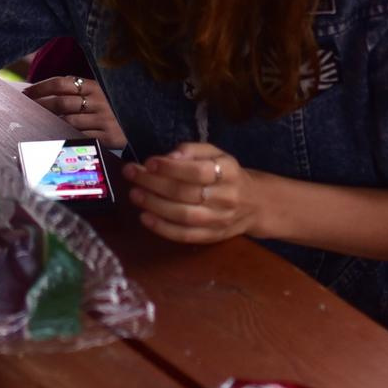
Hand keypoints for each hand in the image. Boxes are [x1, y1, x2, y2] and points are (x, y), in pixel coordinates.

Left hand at [23, 75, 129, 149]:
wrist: (142, 122)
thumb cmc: (110, 108)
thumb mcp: (97, 93)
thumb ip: (75, 90)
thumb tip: (40, 92)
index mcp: (94, 86)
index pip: (61, 83)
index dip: (40, 88)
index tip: (25, 95)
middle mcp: (99, 101)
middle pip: (61, 103)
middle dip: (39, 107)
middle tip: (25, 111)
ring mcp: (104, 119)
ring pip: (68, 122)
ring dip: (50, 124)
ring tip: (37, 125)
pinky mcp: (109, 137)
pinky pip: (81, 137)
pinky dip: (66, 137)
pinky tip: (54, 138)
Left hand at [125, 143, 263, 243]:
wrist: (256, 204)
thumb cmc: (228, 174)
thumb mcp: (217, 153)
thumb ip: (192, 150)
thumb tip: (168, 156)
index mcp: (228, 172)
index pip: (197, 171)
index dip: (170, 167)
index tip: (148, 162)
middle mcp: (225, 197)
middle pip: (185, 193)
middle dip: (154, 184)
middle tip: (132, 175)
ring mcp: (219, 220)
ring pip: (184, 216)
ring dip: (155, 205)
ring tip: (135, 194)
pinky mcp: (212, 237)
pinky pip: (185, 235)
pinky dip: (163, 228)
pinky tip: (145, 218)